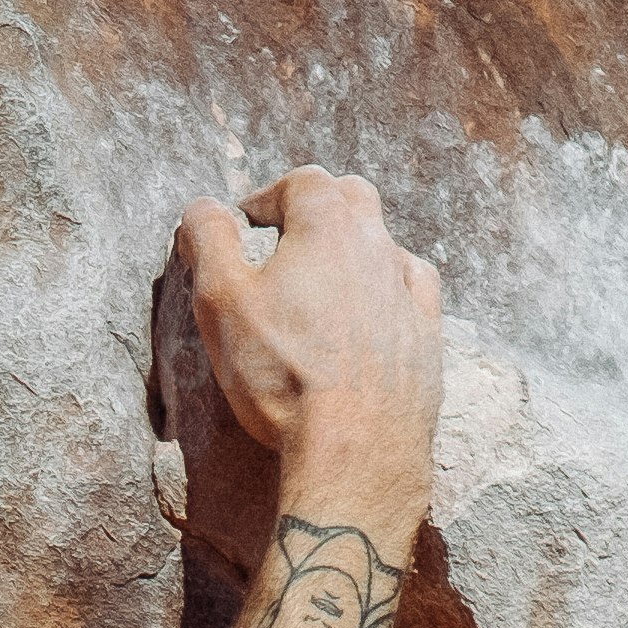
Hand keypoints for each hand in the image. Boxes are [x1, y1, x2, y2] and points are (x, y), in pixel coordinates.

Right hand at [172, 166, 440, 498]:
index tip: (246, 222)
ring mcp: (406, 285)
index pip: (300, 181)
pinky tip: (373, 308)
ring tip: (323, 281)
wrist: (356, 446)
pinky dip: (387, 285)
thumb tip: (201, 207)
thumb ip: (208, 242)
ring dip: (351, 248)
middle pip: (351, 197)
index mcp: (326, 224)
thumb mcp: (221, 302)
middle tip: (287, 237)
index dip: (268, 196)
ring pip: (382, 241)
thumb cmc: (282, 373)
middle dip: (317, 206)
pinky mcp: (425, 329)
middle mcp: (375, 242)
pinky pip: (411, 286)